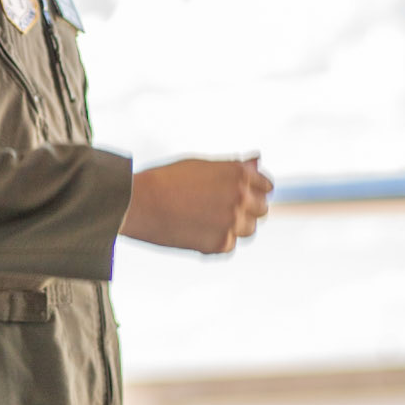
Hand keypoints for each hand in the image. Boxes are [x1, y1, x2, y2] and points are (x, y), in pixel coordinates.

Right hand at [120, 155, 272, 254]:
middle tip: (217, 209)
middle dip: (245, 210)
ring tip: (205, 220)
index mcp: (239, 173)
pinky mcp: (221, 244)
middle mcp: (241, 196)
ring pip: (249, 230)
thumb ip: (235, 166)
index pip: (266, 186)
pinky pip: (229, 245)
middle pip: (261, 210)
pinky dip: (216, 241)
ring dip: (234, 227)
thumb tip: (258, 158)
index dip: (253, 191)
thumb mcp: (203, 165)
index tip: (238, 195)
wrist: (138, 203)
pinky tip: (195, 230)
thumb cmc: (167, 180)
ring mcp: (232, 221)